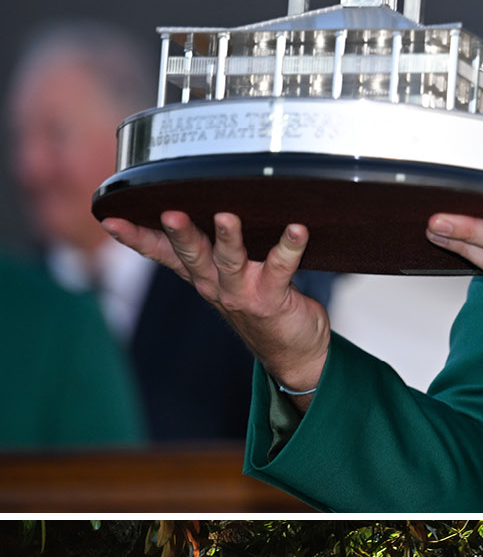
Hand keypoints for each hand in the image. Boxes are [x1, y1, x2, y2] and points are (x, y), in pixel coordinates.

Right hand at [105, 210, 332, 393]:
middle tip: (169, 213)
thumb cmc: (262, 305)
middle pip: (191, 254)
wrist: (293, 352)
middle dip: (178, 233)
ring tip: (226, 217)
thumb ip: (215, 249)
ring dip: (228, 237)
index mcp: (200, 275)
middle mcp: (215, 284)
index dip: (135, 238)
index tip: (110, 219)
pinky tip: (297, 230)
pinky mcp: (272, 298)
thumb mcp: (227, 278)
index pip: (161, 253)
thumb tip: (207, 203)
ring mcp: (241, 292)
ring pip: (230, 260)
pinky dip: (289, 247)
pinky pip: (281, 267)